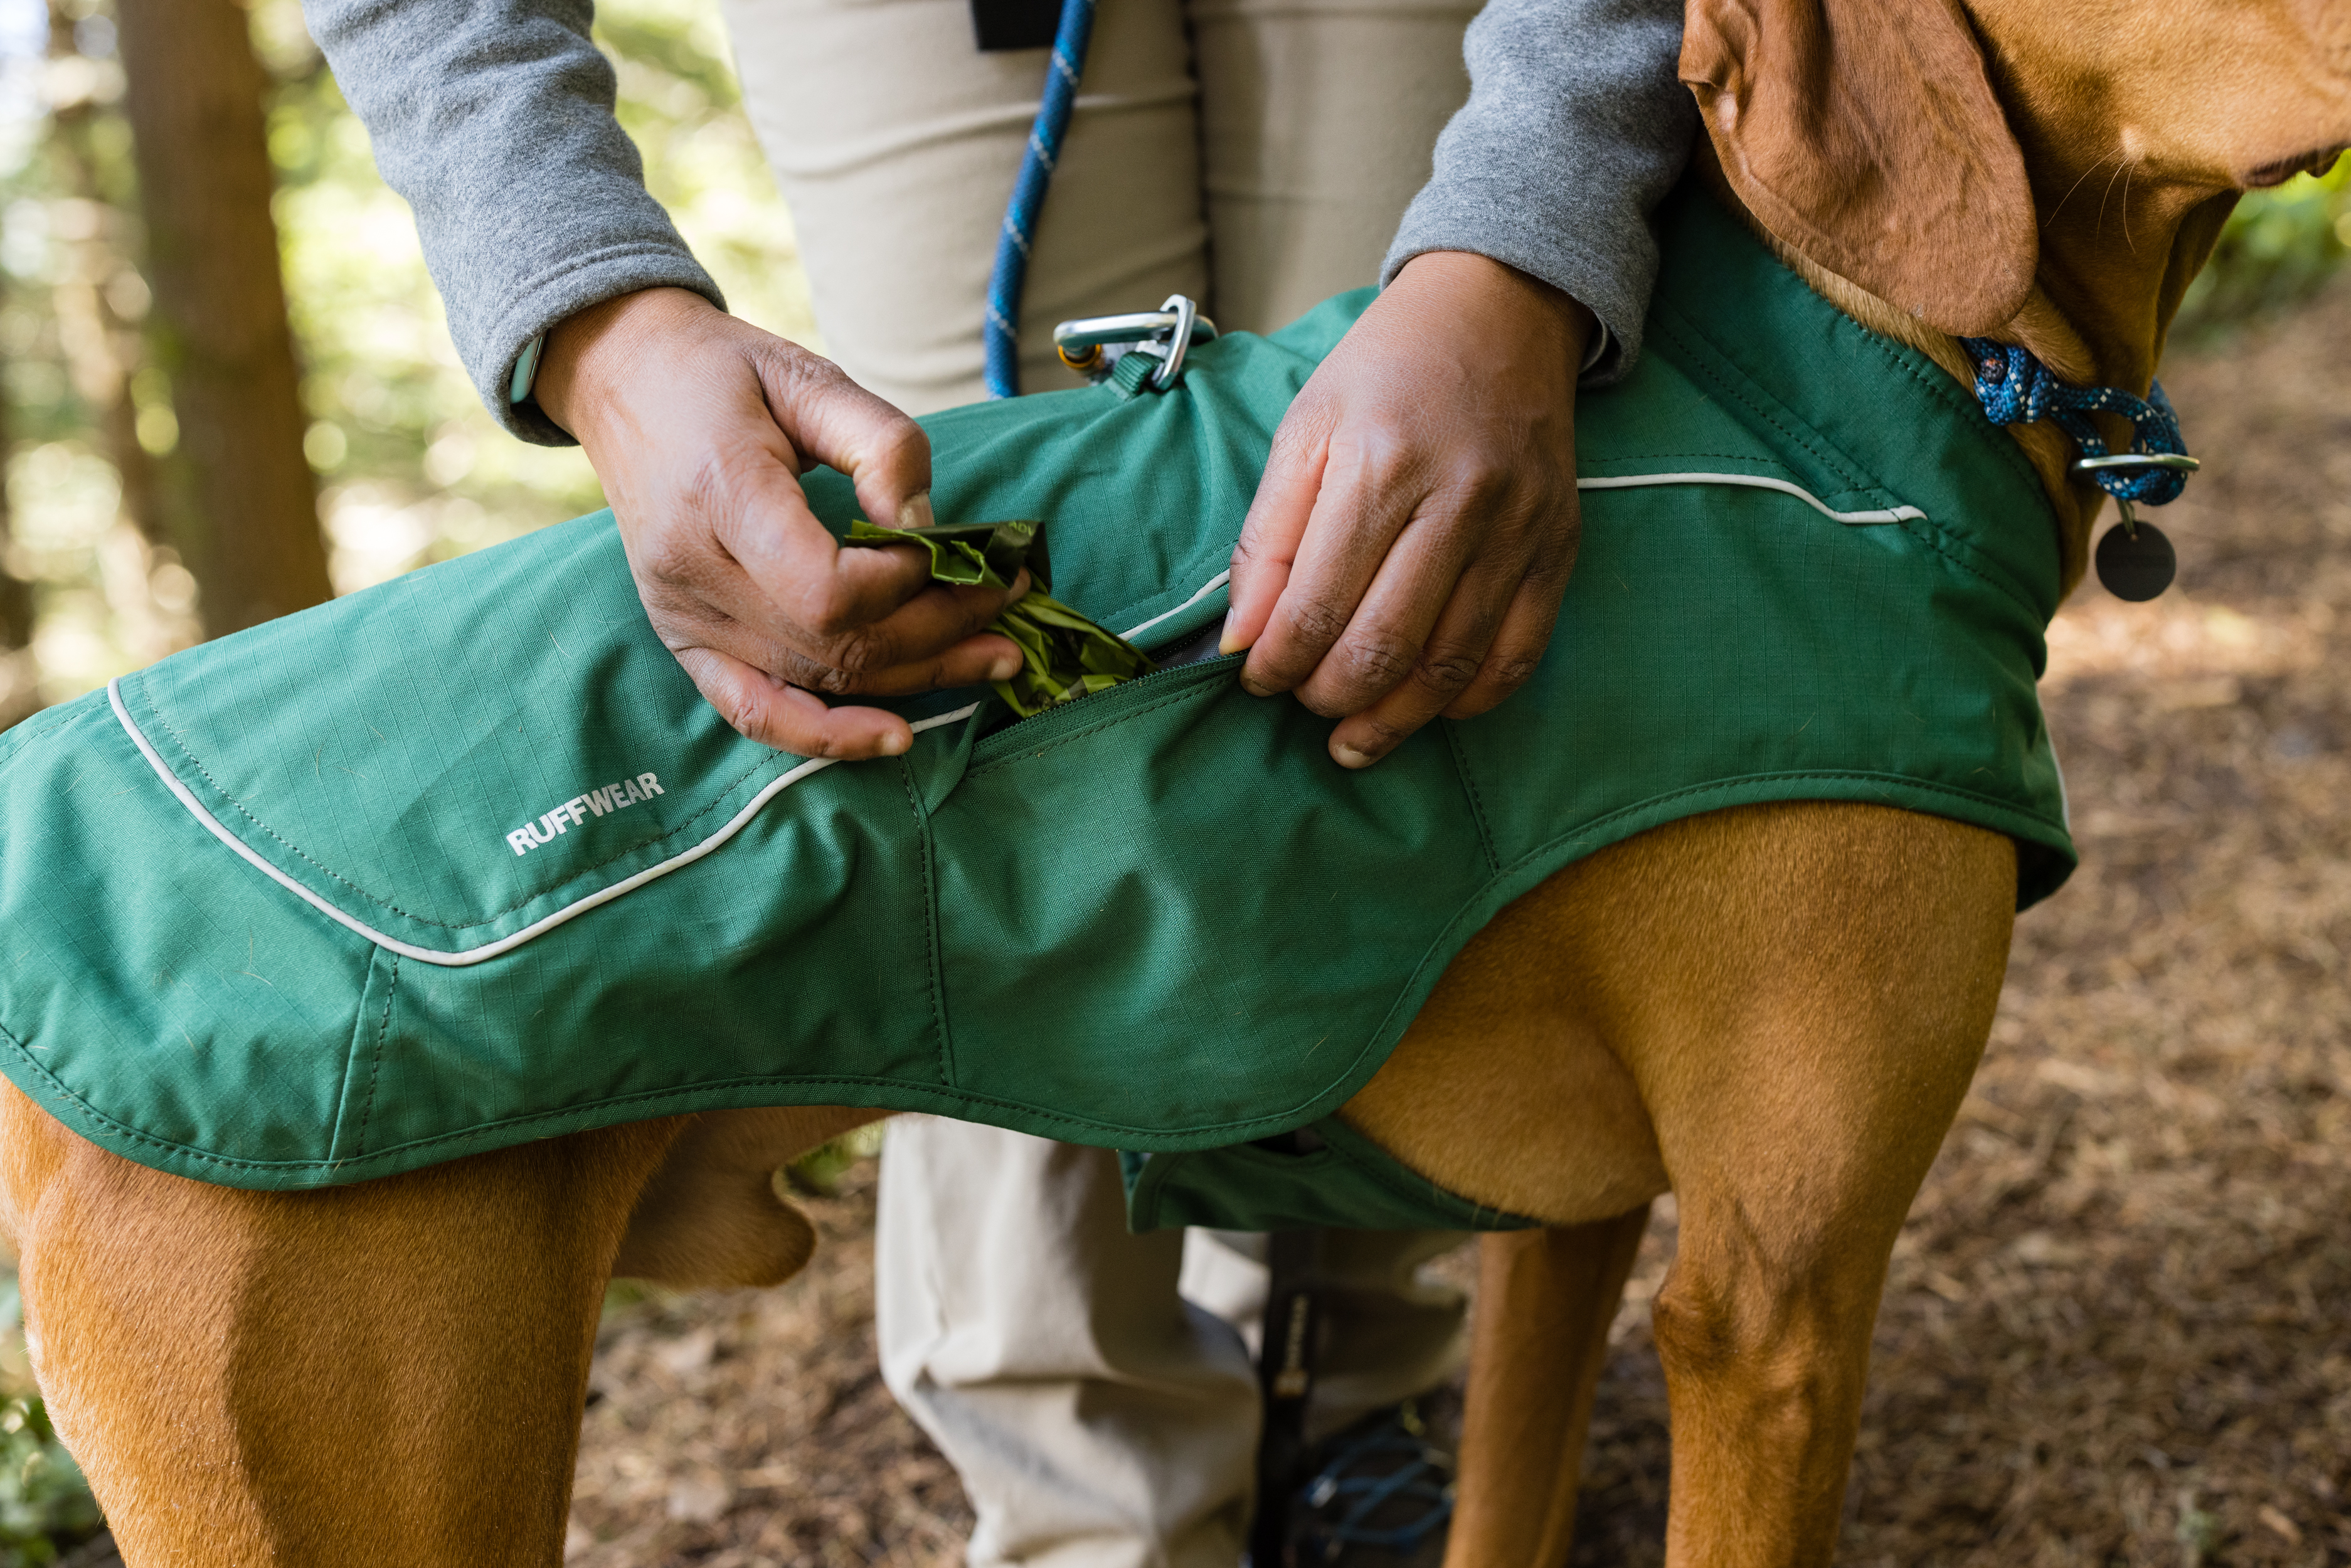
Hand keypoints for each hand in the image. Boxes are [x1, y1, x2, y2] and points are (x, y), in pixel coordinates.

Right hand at [534, 288, 1025, 759]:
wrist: (625, 383)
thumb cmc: (723, 375)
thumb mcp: (809, 376)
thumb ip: (881, 445)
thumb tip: (929, 529)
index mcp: (719, 495)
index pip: (826, 589)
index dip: (903, 585)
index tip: (949, 548)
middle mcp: (693, 573)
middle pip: (836, 643)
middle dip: (940, 629)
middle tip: (1012, 596)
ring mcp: (684, 618)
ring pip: (817, 680)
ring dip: (918, 677)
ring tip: (998, 655)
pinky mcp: (686, 642)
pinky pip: (755, 712)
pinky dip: (827, 737)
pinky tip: (896, 737)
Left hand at [1220, 252, 1592, 767]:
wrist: (1500, 315)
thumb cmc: (1388, 372)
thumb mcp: (1306, 430)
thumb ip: (1268, 539)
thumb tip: (1242, 640)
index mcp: (1380, 465)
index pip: (1317, 605)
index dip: (1277, 663)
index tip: (1256, 678)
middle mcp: (1458, 501)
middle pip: (1384, 647)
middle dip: (1328, 697)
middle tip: (1304, 703)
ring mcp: (1517, 530)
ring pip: (1450, 667)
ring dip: (1392, 719)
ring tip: (1352, 735)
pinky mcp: (1557, 549)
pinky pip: (1517, 655)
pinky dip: (1468, 700)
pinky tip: (1427, 708)